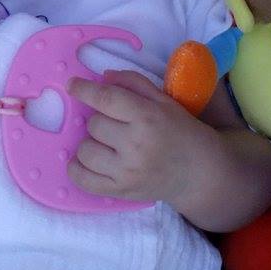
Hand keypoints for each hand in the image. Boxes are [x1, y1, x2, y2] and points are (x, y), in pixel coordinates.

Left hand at [66, 69, 207, 206]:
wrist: (198, 172)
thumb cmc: (179, 130)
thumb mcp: (163, 99)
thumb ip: (133, 83)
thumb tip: (102, 78)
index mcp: (147, 117)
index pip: (106, 99)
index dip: (84, 90)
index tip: (72, 84)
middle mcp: (136, 145)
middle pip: (94, 124)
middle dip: (98, 118)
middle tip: (113, 122)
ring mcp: (127, 171)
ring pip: (85, 150)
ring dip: (90, 142)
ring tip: (105, 142)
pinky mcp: (121, 191)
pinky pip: (83, 179)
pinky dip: (77, 168)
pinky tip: (86, 160)